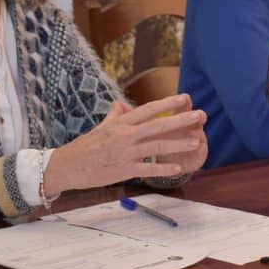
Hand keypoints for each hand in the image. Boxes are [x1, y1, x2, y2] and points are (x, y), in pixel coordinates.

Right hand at [42, 94, 206, 196]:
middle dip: (181, 120)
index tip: (186, 98)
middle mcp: (126, 135)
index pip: (149, 109)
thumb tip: (124, 104)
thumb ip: (116, 115)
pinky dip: (163, 168)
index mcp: (122, 123)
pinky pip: (147, 168)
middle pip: (158, 125)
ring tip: (197, 142)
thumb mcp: (102, 126)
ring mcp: (125, 152)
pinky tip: (179, 168)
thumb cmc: (86, 146)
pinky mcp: (123, 170)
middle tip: (201, 115)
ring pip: (157, 146)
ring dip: (179, 144)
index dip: (168, 103)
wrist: (68, 165)